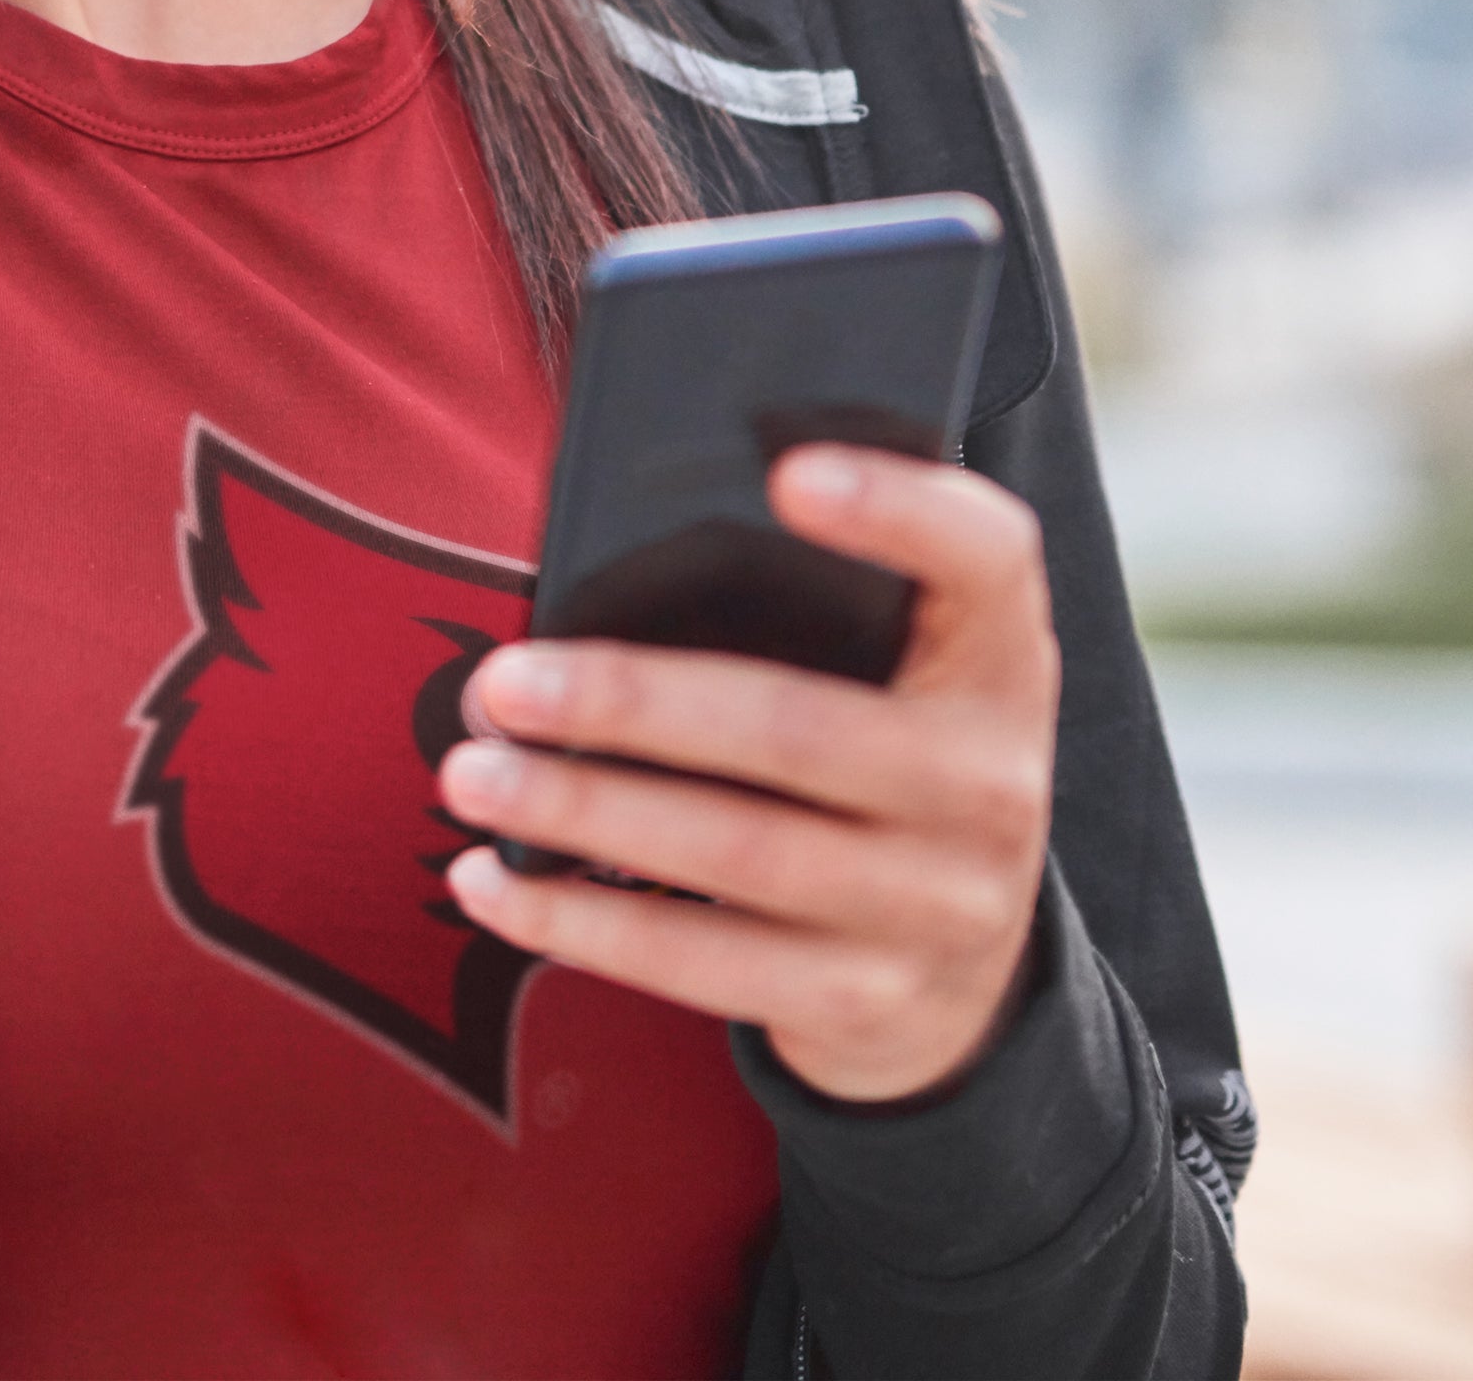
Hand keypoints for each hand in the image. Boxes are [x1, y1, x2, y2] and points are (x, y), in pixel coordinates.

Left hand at [439, 446, 1058, 1104]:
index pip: (988, 558)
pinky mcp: (862, 999)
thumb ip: (820, 608)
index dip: (900, 508)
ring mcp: (937, 905)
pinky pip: (703, 964)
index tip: (786, 472)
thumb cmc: (885, 767)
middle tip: (504, 682)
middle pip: (803, 729)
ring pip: (738, 852)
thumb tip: (605, 567)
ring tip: (473, 774)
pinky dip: (581, 922)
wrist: (965, 980)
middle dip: (632, 705)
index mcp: (999, 658)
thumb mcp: (900, 676)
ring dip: (584, 810)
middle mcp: (991, 781)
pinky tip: (495, 882)